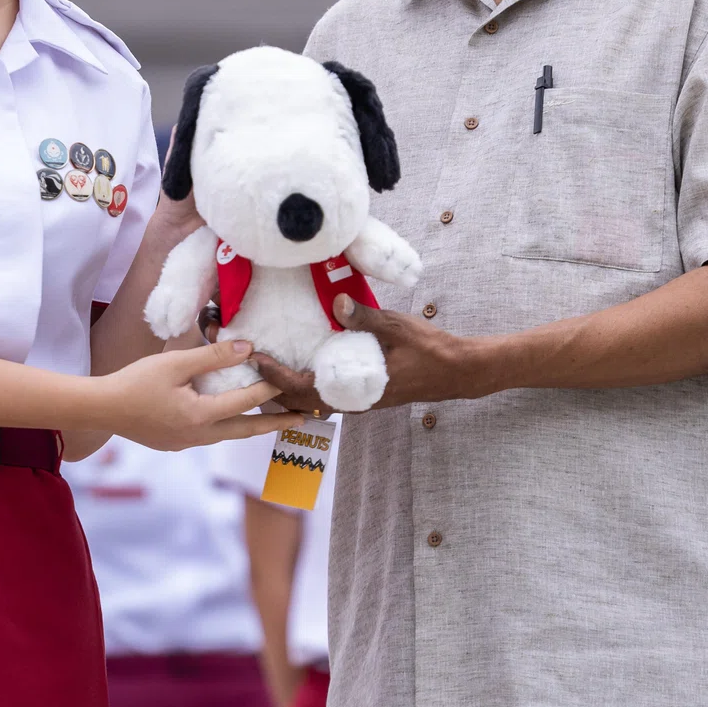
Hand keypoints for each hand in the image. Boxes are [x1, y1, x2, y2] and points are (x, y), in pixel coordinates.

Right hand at [100, 340, 303, 450]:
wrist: (101, 409)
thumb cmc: (135, 382)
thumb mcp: (176, 362)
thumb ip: (212, 356)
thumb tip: (248, 348)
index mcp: (201, 416)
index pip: (245, 401)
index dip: (269, 388)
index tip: (288, 379)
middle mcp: (199, 436)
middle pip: (246, 430)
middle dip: (275, 423)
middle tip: (301, 419)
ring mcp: (187, 443)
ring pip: (228, 434)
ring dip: (252, 426)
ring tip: (272, 420)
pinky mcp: (176, 443)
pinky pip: (210, 435)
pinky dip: (227, 426)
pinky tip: (227, 417)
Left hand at [253, 295, 488, 413]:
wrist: (457, 372)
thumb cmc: (428, 351)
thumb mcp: (396, 327)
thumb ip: (365, 317)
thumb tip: (337, 302)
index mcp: (356, 390)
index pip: (303, 391)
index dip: (276, 377)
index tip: (256, 359)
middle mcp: (352, 401)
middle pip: (300, 403)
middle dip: (273, 389)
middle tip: (250, 365)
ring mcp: (358, 400)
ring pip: (312, 403)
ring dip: (288, 389)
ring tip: (268, 367)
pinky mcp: (364, 394)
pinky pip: (327, 396)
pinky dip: (307, 386)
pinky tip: (302, 365)